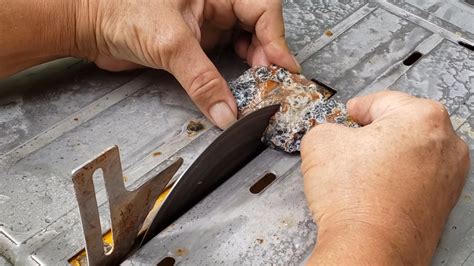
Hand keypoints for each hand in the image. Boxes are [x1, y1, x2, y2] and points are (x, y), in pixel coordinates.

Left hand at [73, 0, 299, 128]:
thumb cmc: (121, 10)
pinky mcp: (198, 45)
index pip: (263, 9)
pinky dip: (234, 76)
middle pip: (259, 29)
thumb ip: (202, 81)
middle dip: (267, 56)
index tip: (283, 67)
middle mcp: (217, 4)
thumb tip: (227, 112)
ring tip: (259, 88)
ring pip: (245, 45)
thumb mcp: (170, 44)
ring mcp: (208, 25)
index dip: (277, 39)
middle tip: (271, 83)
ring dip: (254, 68)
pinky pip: (226, 60)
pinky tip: (238, 89)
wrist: (90, 25)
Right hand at [300, 91, 469, 264]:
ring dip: (385, 156)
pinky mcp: (443, 201)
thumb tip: (330, 133)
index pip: (381, 100)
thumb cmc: (356, 200)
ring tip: (359, 173)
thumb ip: (326, 125)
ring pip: (409, 151)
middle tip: (350, 145)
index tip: (349, 115)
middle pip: (400, 125)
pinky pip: (415, 177)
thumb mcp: (320, 142)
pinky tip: (373, 190)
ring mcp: (448, 175)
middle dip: (373, 133)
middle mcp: (446, 143)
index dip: (356, 109)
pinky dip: (395, 178)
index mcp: (422, 117)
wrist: (371, 248)